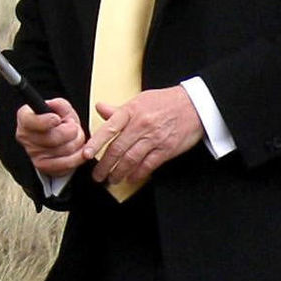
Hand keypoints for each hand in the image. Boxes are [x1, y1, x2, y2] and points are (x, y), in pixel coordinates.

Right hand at [16, 98, 86, 180]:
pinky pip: (66, 163)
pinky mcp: (44, 166)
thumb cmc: (58, 123)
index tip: (57, 119)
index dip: (46, 121)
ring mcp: (33, 154)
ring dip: (78, 142)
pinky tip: (80, 150)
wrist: (60, 139)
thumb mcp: (60, 109)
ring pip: (63, 150)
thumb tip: (53, 105)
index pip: (31, 121)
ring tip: (76, 136)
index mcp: (25, 118)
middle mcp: (25, 137)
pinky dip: (78, 156)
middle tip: (73, 126)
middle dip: (71, 130)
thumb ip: (59, 104)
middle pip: (53, 138)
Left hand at [88, 86, 203, 187]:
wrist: (195, 105)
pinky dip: (138, 174)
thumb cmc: (167, 102)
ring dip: (119, 172)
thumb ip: (120, 109)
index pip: (109, 128)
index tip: (86, 154)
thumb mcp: (141, 100)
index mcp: (131, 111)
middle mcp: (141, 124)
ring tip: (112, 179)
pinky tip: (131, 178)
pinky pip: (148, 165)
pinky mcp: (166, 149)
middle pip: (117, 148)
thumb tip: (100, 108)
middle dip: (105, 165)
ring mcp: (154, 138)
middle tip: (97, 175)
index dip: (96, 143)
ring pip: (131, 159)